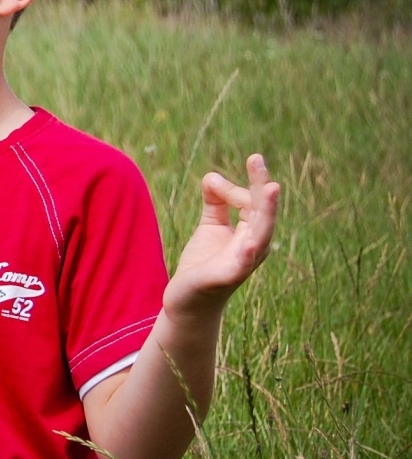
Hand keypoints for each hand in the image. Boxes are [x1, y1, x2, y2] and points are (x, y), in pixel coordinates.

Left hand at [167, 153, 280, 314]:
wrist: (187, 299)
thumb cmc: (204, 262)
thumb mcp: (211, 226)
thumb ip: (215, 201)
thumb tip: (212, 176)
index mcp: (252, 231)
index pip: (254, 201)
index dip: (237, 186)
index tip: (216, 180)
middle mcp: (254, 245)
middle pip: (263, 212)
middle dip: (262, 187)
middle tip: (257, 159)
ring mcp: (244, 262)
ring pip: (260, 234)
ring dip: (266, 212)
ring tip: (270, 189)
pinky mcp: (228, 277)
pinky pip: (242, 265)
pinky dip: (247, 254)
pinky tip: (250, 243)